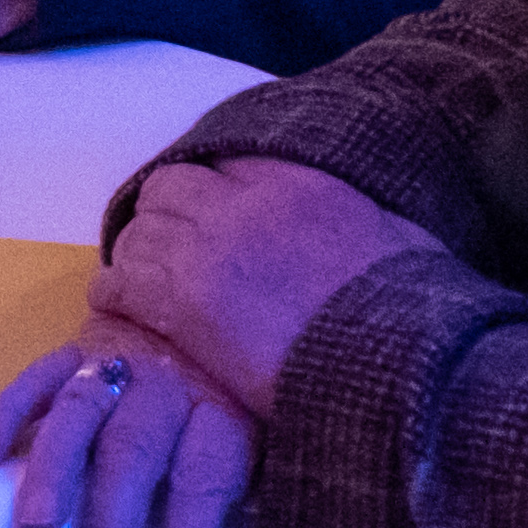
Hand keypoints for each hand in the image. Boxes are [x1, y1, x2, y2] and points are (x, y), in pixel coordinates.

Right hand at [0, 337, 260, 527]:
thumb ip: (257, 480)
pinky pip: (35, 377)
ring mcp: (118, 362)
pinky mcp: (77, 349)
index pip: (202, 483)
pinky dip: (4, 415)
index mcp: (225, 409)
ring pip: (81, 414)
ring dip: (52, 473)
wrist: (217, 302)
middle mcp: (167, 385)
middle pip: (135, 456)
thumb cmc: (243, 396)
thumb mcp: (270, 434)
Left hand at [84, 156, 433, 416]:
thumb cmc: (411, 310)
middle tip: (167, 253)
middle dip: (165, 217)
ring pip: (140, 232)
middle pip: (171, 189)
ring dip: (138, 256)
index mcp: (296, 182)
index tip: (208, 217)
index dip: (210, 193)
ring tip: (139, 283)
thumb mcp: (399, 237)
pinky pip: (122, 284)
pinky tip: (115, 307)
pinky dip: (115, 293)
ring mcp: (208, 252)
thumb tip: (362, 228)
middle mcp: (242, 204)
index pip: (224, 164)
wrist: (396, 363)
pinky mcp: (183, 306)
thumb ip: (359, 219)